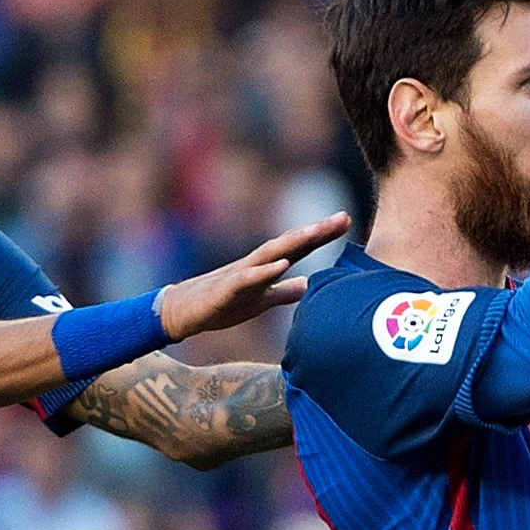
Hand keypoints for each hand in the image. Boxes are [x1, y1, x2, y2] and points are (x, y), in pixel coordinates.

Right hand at [154, 212, 352, 341]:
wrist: (182, 312)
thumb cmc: (221, 304)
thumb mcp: (261, 300)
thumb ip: (284, 292)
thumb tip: (309, 287)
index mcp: (266, 267)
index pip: (299, 248)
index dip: (322, 236)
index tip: (347, 221)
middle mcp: (256, 264)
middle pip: (290, 243)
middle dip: (315, 231)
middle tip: (342, 217)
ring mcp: (240, 274)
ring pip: (271, 254)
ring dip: (294, 242)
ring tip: (316, 231)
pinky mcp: (225, 289)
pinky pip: (247, 278)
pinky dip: (265, 271)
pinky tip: (283, 265)